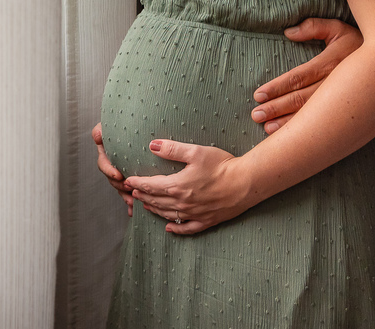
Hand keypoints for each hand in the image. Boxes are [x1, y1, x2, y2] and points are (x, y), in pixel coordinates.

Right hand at [92, 123, 133, 215]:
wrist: (135, 126)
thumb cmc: (122, 123)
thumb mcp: (108, 125)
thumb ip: (101, 130)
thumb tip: (97, 136)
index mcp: (106, 154)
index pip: (104, 164)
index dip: (109, 171)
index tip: (118, 175)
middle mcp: (113, 164)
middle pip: (113, 180)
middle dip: (121, 187)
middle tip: (130, 190)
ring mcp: (122, 172)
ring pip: (122, 188)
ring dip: (127, 196)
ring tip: (134, 203)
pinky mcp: (133, 177)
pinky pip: (132, 191)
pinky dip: (132, 201)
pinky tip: (133, 210)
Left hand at [123, 139, 252, 234]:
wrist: (246, 183)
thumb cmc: (222, 165)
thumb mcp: (196, 152)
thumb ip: (172, 149)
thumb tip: (152, 145)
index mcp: (177, 186)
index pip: (151, 186)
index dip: (138, 183)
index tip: (128, 181)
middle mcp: (183, 203)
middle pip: (157, 201)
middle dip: (143, 196)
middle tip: (133, 192)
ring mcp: (194, 214)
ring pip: (168, 214)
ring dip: (155, 210)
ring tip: (146, 206)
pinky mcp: (207, 221)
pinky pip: (187, 228)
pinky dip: (176, 228)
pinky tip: (169, 228)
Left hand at [251, 18, 361, 132]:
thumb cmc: (361, 41)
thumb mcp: (339, 28)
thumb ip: (313, 27)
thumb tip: (288, 32)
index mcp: (332, 63)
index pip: (299, 77)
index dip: (277, 86)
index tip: (258, 95)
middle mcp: (336, 84)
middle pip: (302, 99)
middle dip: (277, 108)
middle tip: (256, 115)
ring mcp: (344, 100)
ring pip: (312, 115)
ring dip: (288, 123)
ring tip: (267, 128)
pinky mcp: (349, 110)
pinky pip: (325, 123)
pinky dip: (307, 131)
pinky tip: (291, 138)